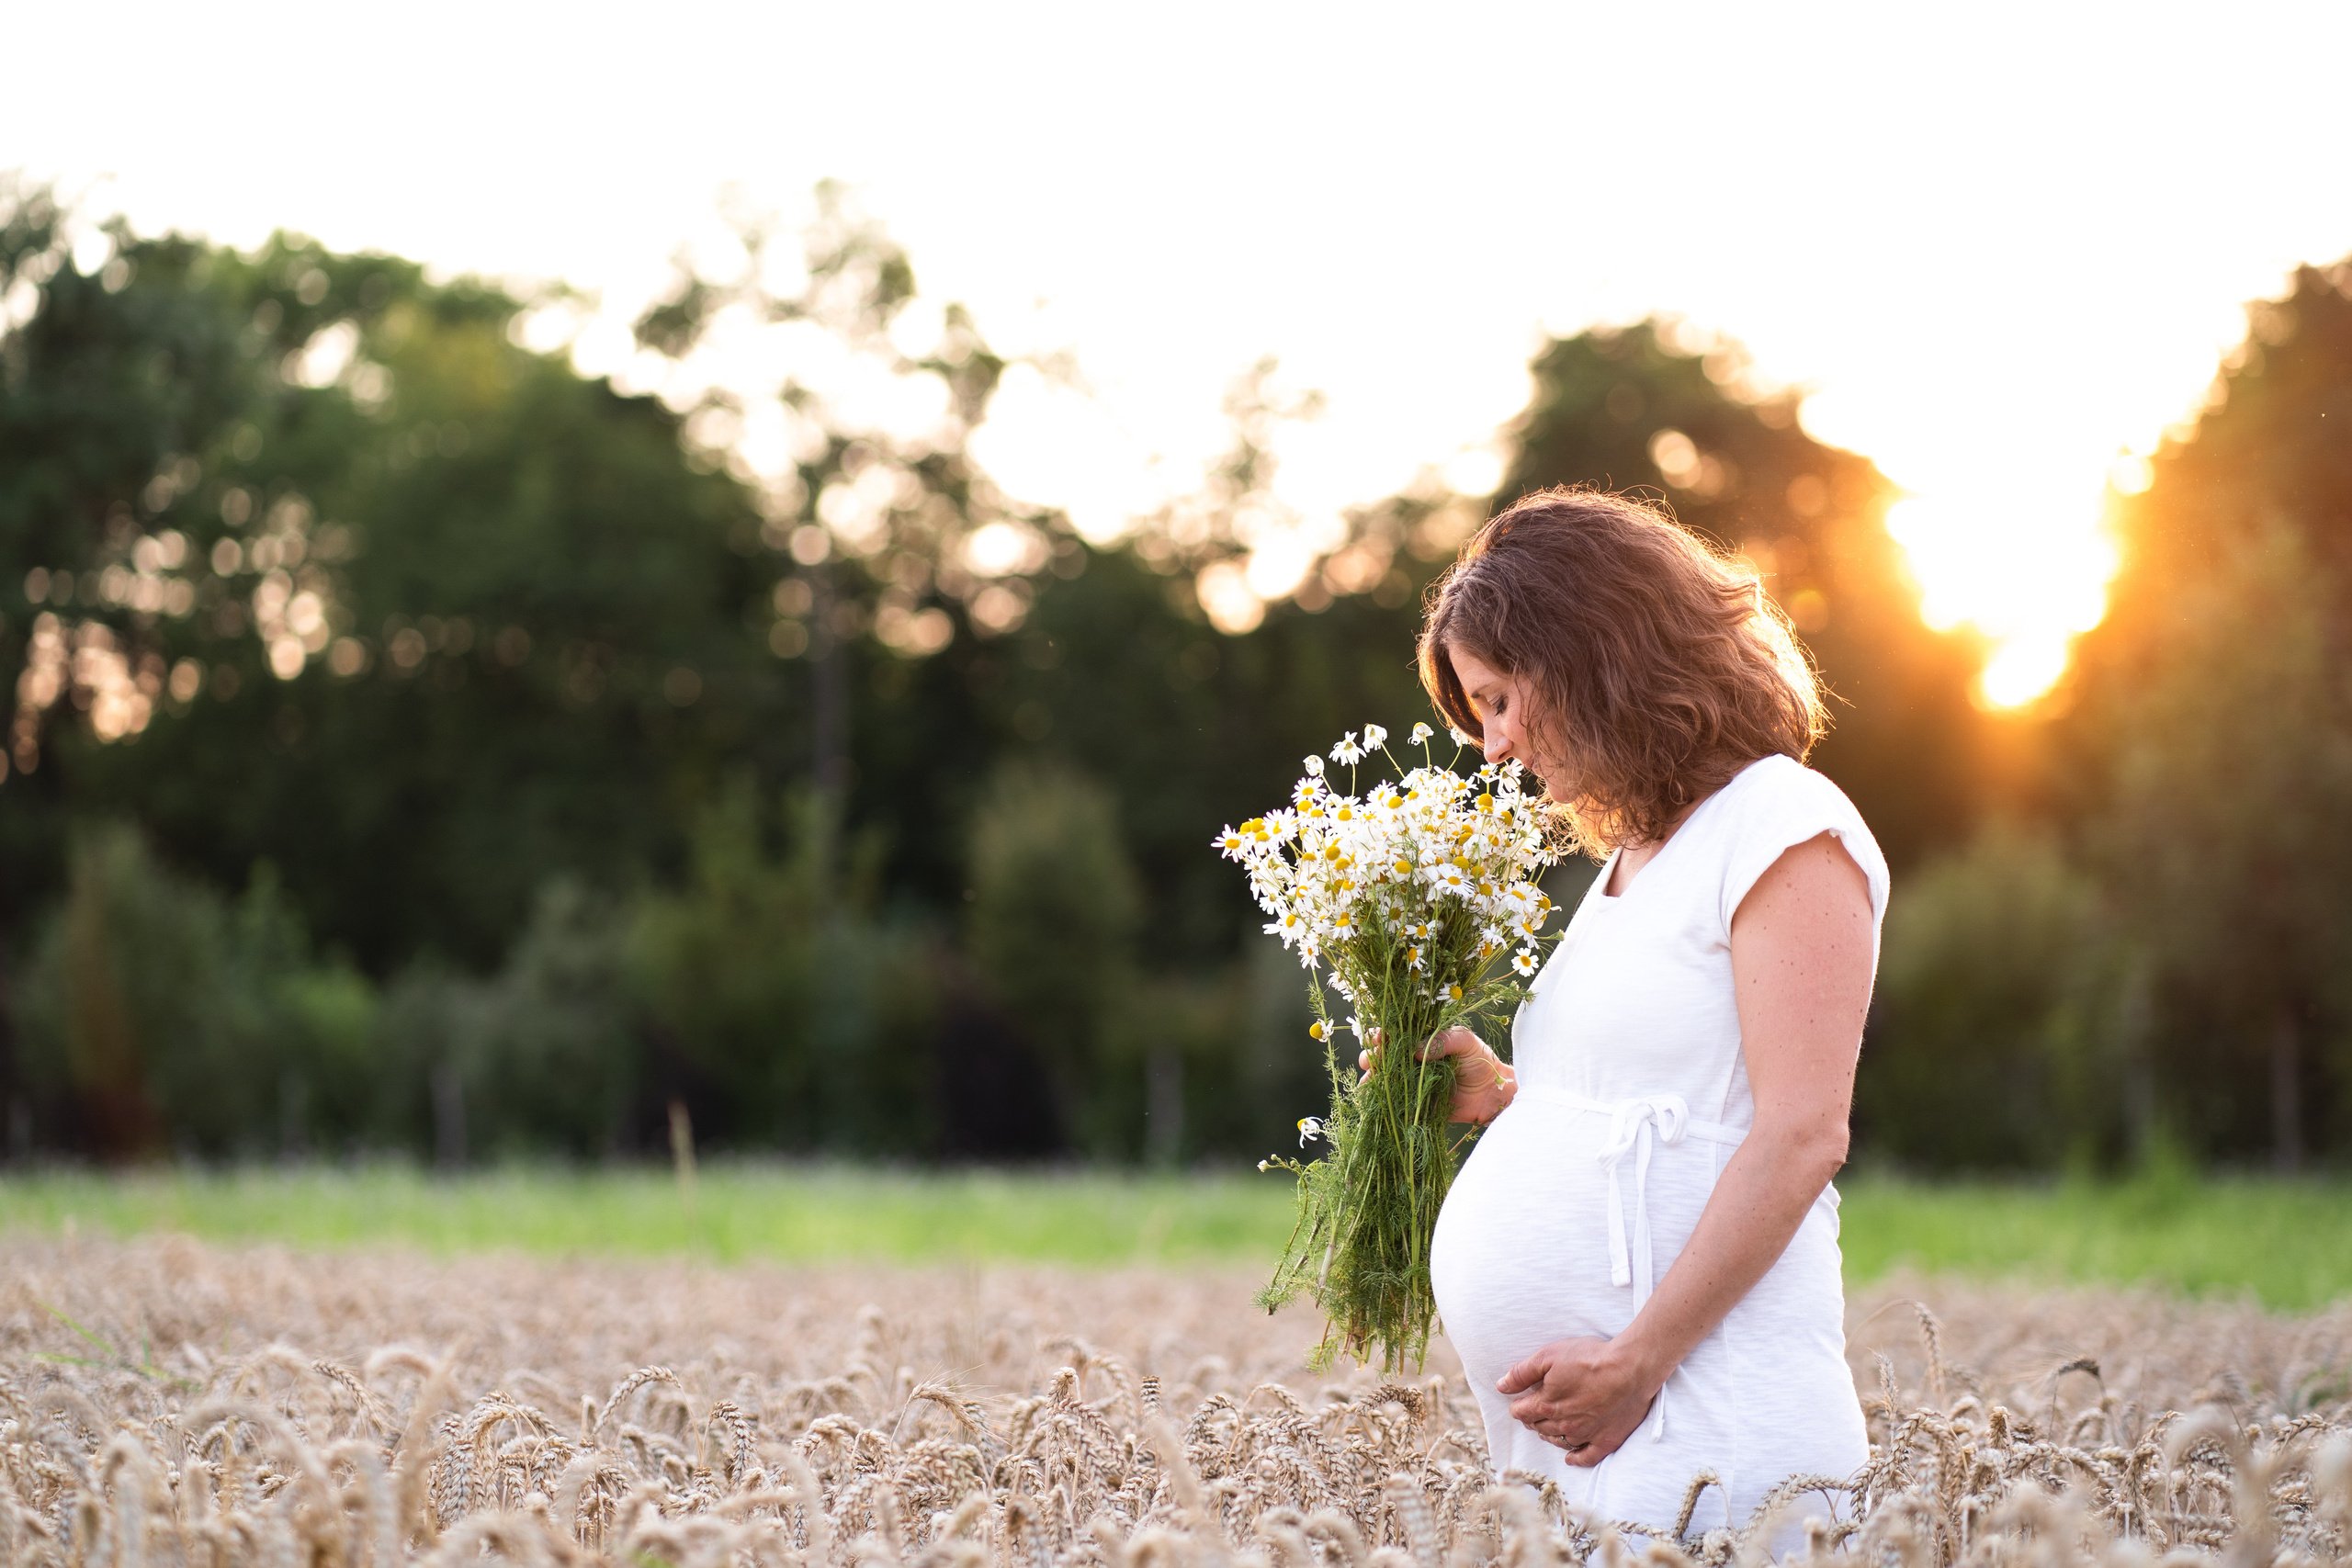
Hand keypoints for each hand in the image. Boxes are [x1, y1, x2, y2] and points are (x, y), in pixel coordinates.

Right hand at [1356, 1027, 1515, 1122]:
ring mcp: (1413, 1082)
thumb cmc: (1480, 1060)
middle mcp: (1413, 1060)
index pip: (1396, 1034)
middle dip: (1372, 1057)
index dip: (1383, 1034)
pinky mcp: (1416, 1103)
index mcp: (1422, 1040)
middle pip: (1385, 1057)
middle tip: (1369, 1061)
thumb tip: (1415, 1049)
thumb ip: (1442, 1040)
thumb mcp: (1464, 1041)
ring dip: (1373, 1080)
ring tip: (1367, 1083)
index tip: (1378, 1038)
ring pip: (1386, 1080)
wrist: (1493, 1093)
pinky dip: (1383, 1102)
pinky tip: (1375, 1102)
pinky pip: (1396, 1103)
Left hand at [1498, 1336, 1658, 1465]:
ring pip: (1559, 1441)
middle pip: (1539, 1427)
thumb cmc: (1589, 1358)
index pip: (1522, 1412)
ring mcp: (1586, 1434)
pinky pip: (1587, 1457)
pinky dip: (1576, 1458)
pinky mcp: (1607, 1440)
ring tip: (1546, 1428)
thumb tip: (1501, 1386)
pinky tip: (1571, 1458)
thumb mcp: (1548, 1355)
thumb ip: (1522, 1372)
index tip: (1518, 1402)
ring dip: (1550, 1435)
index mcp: (1547, 1405)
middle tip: (1532, 1413)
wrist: (1630, 1368)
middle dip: (1532, 1419)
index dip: (1517, 1406)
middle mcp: (1563, 1424)